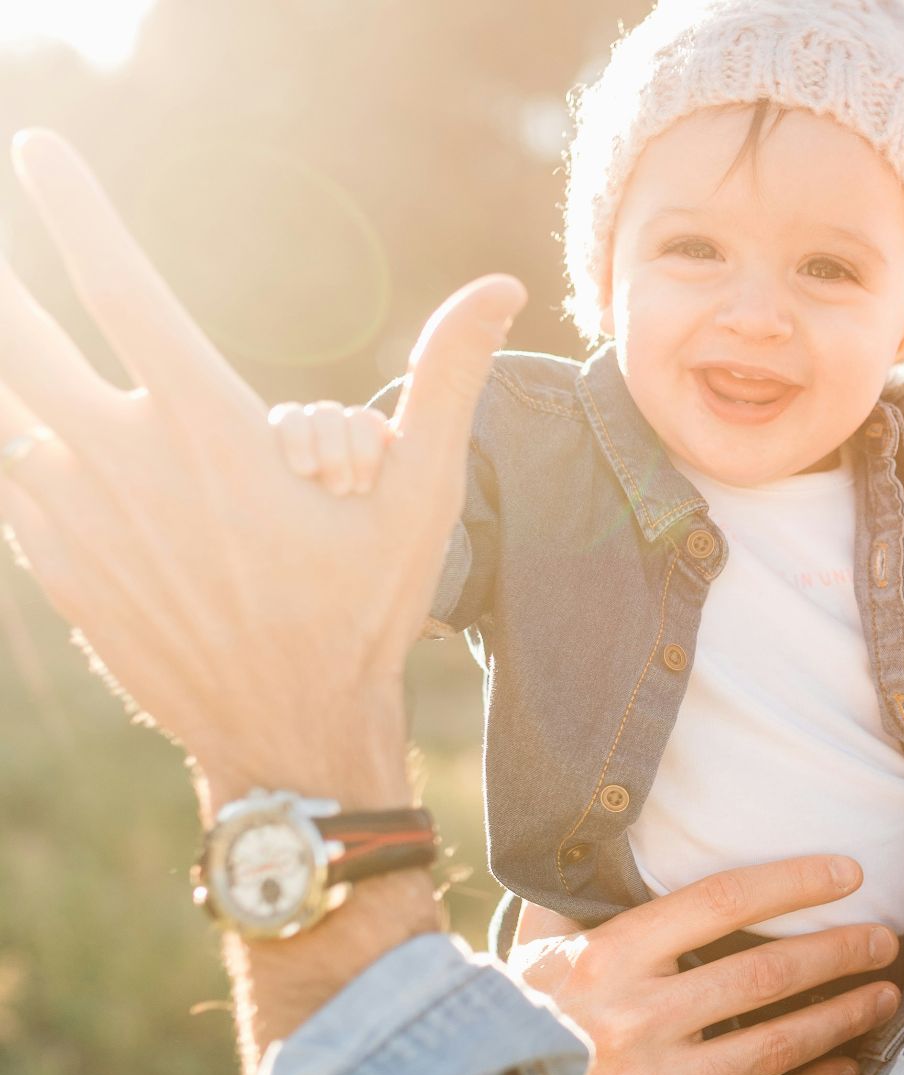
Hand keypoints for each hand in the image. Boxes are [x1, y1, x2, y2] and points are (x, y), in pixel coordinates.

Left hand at [0, 129, 522, 807]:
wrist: (285, 736)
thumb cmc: (363, 611)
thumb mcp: (421, 495)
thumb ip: (450, 379)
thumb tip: (498, 285)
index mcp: (210, 433)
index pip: (121, 289)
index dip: (75, 211)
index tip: (37, 152)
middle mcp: (124, 467)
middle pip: (17, 342)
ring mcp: (76, 522)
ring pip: (4, 411)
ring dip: (4, 362)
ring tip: (8, 325)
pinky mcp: (57, 567)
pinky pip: (8, 480)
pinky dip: (10, 441)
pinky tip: (23, 428)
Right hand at [507, 856, 901, 1074]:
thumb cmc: (514, 1015)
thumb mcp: (533, 950)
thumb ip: (573, 898)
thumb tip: (604, 826)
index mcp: (607, 958)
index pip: (720, 902)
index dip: (792, 883)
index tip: (848, 872)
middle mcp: (636, 1019)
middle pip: (764, 977)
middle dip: (838, 954)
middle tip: (886, 939)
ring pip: (774, 1046)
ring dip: (840, 1019)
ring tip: (883, 996)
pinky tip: (847, 1067)